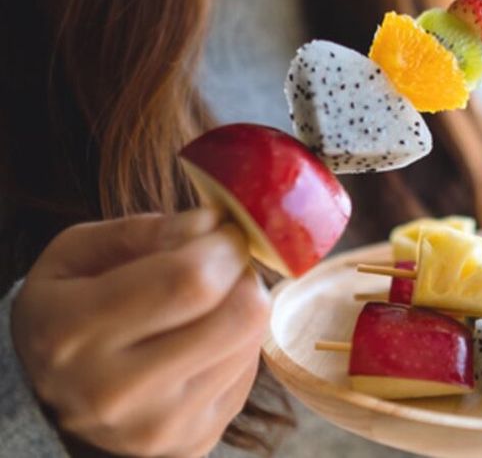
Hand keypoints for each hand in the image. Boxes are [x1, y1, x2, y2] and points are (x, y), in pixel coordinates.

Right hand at [11, 209, 268, 456]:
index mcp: (73, 331)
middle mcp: (114, 392)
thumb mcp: (79, 252)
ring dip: (243, 306)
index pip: (189, 280)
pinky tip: (204, 338)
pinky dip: (238, 344)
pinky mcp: (192, 441)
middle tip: (225, 261)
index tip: (225, 229)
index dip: (225, 245)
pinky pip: (249, 373)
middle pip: (238, 316)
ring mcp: (158, 427)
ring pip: (251, 341)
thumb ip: (145, 230)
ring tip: (209, 301)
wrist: (50, 394)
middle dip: (243, 273)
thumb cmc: (70, 306)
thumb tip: (212, 224)